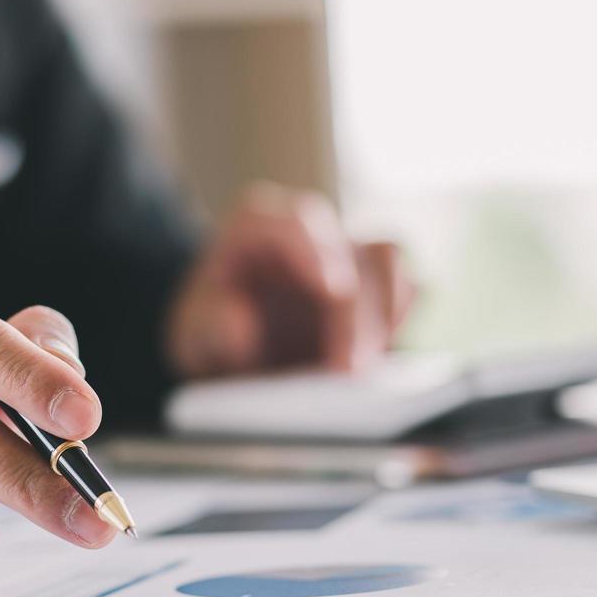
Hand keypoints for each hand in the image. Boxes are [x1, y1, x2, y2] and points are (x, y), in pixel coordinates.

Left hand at [166, 182, 413, 378]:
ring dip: (384, 321)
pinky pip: (405, 292)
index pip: (298, 221)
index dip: (319, 251)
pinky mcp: (374, 288)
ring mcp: (347, 256)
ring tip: (361, 375)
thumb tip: (240, 326)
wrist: (227, 342)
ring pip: (390, 265)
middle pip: (357, 252)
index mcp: (259, 224)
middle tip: (347, 369)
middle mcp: (312, 232)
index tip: (332, 290)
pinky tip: (374, 366)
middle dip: (358, 312)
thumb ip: (210, 324)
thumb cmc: (209, 326)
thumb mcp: (191, 330)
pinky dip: (396, 327)